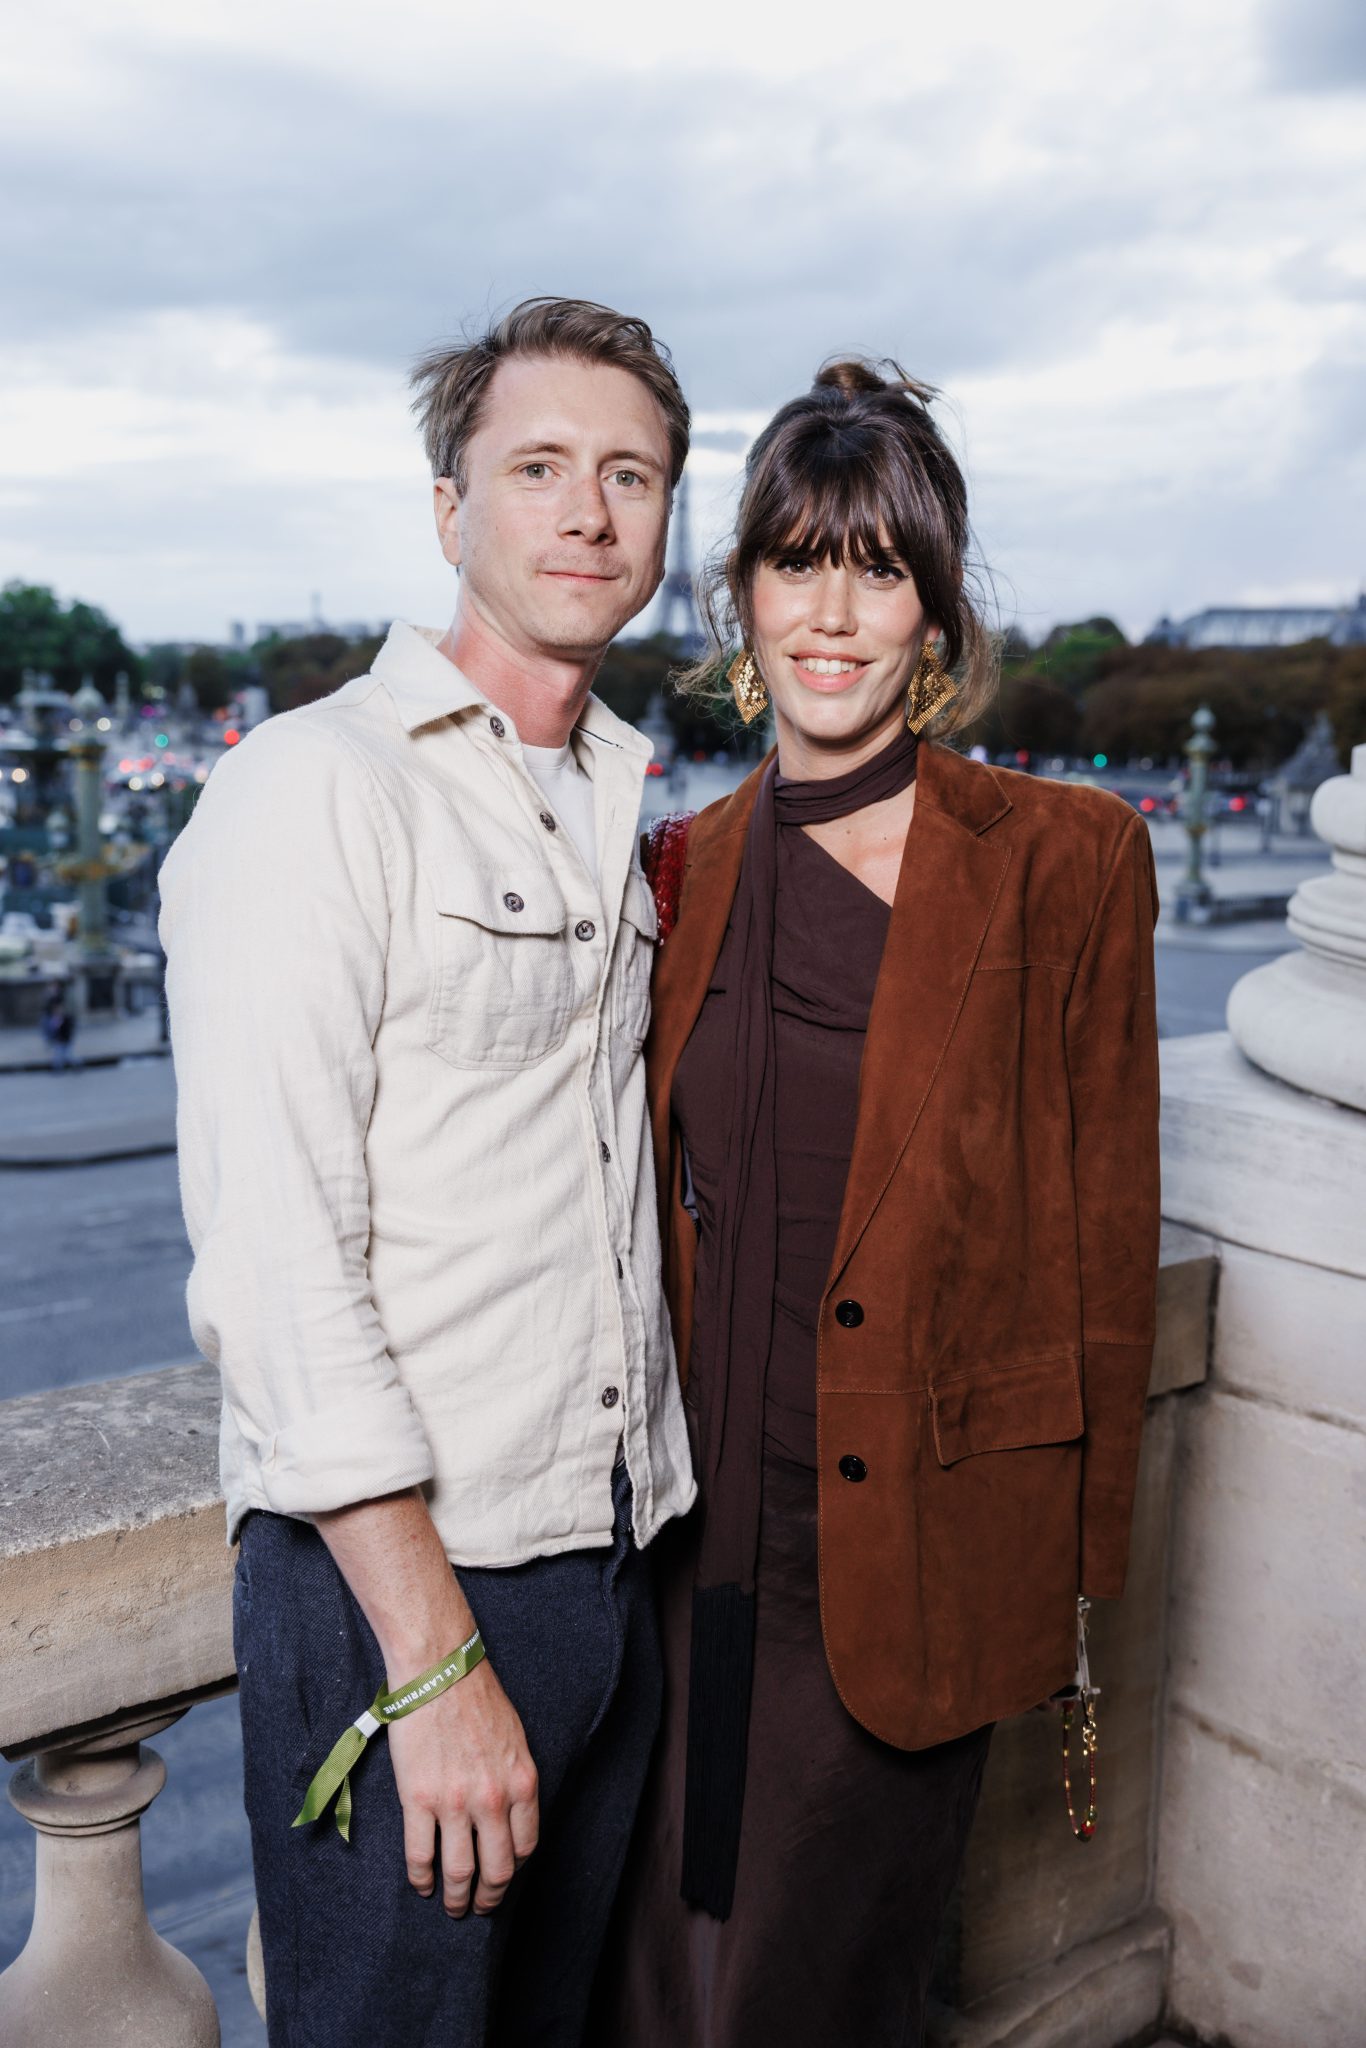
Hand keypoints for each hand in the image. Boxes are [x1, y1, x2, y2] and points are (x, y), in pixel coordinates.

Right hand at [388, 1658, 538, 1915]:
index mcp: (522, 1783)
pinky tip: (423, 1885)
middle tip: (480, 1907)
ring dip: (457, 1897)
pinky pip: (421, 1856)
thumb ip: (515, 1780)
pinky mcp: (418, 1801)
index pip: (526, 1847)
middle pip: (497, 1869)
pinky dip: (423, 1879)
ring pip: (460, 1871)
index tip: (504, 1876)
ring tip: (452, 1907)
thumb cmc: (478, 1698)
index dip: (514, 1869)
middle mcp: (493, 1799)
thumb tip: (510, 1816)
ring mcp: (454, 1803)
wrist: (439, 1671)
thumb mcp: (516, 1740)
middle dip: (489, 1897)